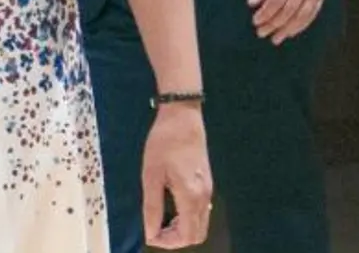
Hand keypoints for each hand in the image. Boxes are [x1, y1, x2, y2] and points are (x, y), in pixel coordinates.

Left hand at [141, 103, 212, 248]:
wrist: (183, 119)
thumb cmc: (164, 143)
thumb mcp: (151, 175)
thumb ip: (152, 206)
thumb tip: (150, 231)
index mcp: (191, 197)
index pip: (186, 235)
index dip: (167, 241)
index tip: (150, 235)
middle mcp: (204, 197)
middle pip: (197, 234)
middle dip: (175, 238)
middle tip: (154, 230)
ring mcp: (208, 190)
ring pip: (201, 224)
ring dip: (182, 229)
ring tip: (160, 220)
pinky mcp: (206, 183)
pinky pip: (201, 212)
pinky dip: (187, 218)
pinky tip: (171, 208)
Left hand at [249, 0, 329, 44]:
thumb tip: (253, 3)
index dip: (266, 13)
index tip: (255, 21)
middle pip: (289, 10)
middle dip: (274, 23)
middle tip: (262, 33)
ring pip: (302, 15)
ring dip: (288, 29)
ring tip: (276, 38)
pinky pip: (313, 13)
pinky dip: (301, 25)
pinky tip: (291, 31)